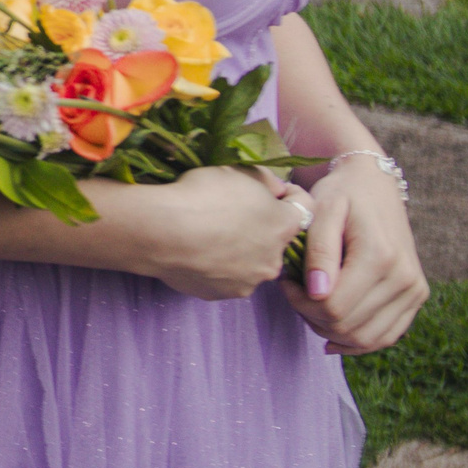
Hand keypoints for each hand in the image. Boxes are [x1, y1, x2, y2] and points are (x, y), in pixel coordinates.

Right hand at [133, 165, 308, 300]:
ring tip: (207, 235)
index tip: (268, 189)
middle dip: (260, 227)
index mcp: (284, 227)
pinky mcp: (219, 295)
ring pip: (249, 262)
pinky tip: (195, 252)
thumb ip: (267, 180)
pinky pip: (223, 277)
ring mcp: (246, 283)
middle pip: (275, 240)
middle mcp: (273, 261)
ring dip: (238, 250)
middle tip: (230, 213)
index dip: (288, 194)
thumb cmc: (203, 196)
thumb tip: (276, 191)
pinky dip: (215, 266)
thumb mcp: (240, 172)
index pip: (305, 207)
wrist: (162, 231)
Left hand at [284, 159, 427, 354]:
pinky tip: (331, 331)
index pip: (334, 307)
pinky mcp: (416, 296)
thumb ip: (319, 251)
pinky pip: (386, 336)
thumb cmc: (341, 194)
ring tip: (312, 303)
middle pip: (348, 325)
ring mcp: (414, 290)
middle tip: (295, 291)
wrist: (374, 184)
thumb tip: (317, 292)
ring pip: (366, 337)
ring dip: (331, 330)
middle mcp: (404, 277)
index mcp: (380, 256)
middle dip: (311, 315)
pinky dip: (356, 341)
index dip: (301, 303)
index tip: (287, 281)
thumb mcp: (322, 210)